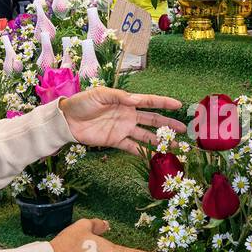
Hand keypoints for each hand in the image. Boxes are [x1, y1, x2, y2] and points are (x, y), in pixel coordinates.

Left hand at [58, 86, 184, 154]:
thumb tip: (136, 100)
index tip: (178, 105)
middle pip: (152, 120)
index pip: (149, 102)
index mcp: (126, 101)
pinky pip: (134, 147)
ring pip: (147, 135)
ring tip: (175, 146)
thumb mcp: (100, 94)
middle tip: (183, 130)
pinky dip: (145, 152)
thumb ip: (119, 96)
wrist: (67, 120)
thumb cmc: (83, 102)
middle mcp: (128, 115)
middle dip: (168, 124)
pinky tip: (157, 157)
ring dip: (160, 141)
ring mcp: (124, 129)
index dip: (163, 103)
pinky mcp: (116, 141)